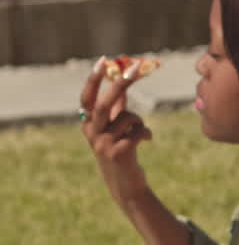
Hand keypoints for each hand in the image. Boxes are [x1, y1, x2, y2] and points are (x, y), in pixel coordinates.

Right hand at [80, 57, 153, 206]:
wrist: (125, 184)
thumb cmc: (120, 152)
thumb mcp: (115, 129)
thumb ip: (116, 109)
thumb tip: (122, 84)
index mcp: (88, 125)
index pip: (87, 98)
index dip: (94, 80)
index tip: (103, 60)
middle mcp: (92, 133)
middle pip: (104, 104)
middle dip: (120, 85)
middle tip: (136, 68)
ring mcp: (103, 144)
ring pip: (128, 117)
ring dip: (140, 121)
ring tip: (140, 132)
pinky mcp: (118, 153)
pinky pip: (138, 132)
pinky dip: (146, 132)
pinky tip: (146, 140)